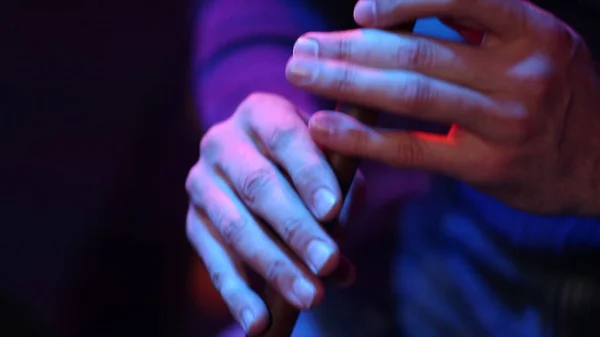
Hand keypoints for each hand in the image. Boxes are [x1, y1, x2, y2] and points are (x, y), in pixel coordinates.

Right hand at [185, 93, 356, 334]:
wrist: (255, 159)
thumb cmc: (304, 162)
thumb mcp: (327, 163)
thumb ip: (340, 198)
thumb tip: (341, 267)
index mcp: (261, 112)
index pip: (286, 137)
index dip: (309, 173)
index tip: (333, 211)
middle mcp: (222, 141)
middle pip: (259, 186)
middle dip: (296, 229)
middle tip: (328, 263)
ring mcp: (201, 181)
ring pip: (236, 226)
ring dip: (274, 266)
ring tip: (309, 297)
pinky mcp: (192, 220)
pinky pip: (212, 259)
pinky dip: (237, 293)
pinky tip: (259, 322)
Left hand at [286, 0, 599, 214]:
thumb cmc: (555, 94)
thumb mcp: (534, 42)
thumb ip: (478, 22)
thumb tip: (401, 4)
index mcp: (531, 29)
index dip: (403, 0)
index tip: (358, 12)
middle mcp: (520, 71)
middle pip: (417, 51)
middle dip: (351, 48)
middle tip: (303, 48)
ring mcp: (505, 121)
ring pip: (410, 94)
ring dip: (346, 82)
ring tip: (300, 73)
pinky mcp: (486, 166)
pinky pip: (414, 148)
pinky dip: (364, 137)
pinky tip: (324, 126)